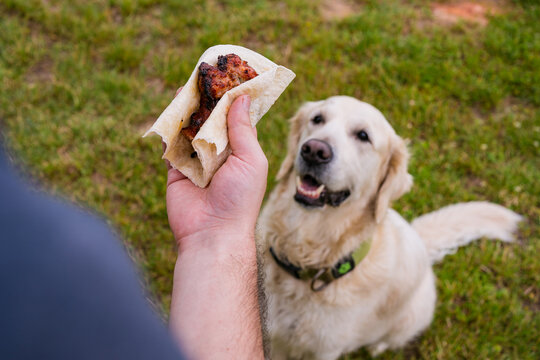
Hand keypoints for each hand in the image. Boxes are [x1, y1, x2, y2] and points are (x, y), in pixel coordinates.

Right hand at [165, 88, 267, 251]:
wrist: (213, 233)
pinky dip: (170, 130)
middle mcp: (219, 155)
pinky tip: (171, 111)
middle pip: (211, 122)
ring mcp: (197, 162)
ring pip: (190, 130)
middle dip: (206, 102)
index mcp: (241, 152)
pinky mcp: (176, 170)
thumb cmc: (241, 197)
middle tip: (202, 78)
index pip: (236, 120)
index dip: (232, 100)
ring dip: (187, 111)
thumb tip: (241, 98)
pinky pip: (171, 145)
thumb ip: (243, 129)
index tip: (228, 78)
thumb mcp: (251, 159)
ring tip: (185, 88)